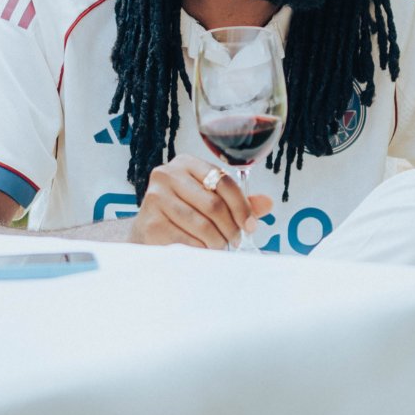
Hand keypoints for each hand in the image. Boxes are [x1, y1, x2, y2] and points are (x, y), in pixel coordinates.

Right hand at [129, 155, 272, 248]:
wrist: (146, 231)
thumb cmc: (182, 213)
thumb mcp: (209, 200)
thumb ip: (237, 201)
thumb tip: (267, 203)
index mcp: (186, 163)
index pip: (223, 181)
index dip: (241, 206)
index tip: (250, 225)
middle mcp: (167, 175)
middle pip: (213, 204)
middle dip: (231, 228)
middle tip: (236, 241)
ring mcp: (155, 198)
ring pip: (201, 225)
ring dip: (217, 241)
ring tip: (221, 247)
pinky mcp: (150, 223)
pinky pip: (186, 241)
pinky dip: (200, 250)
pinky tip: (202, 251)